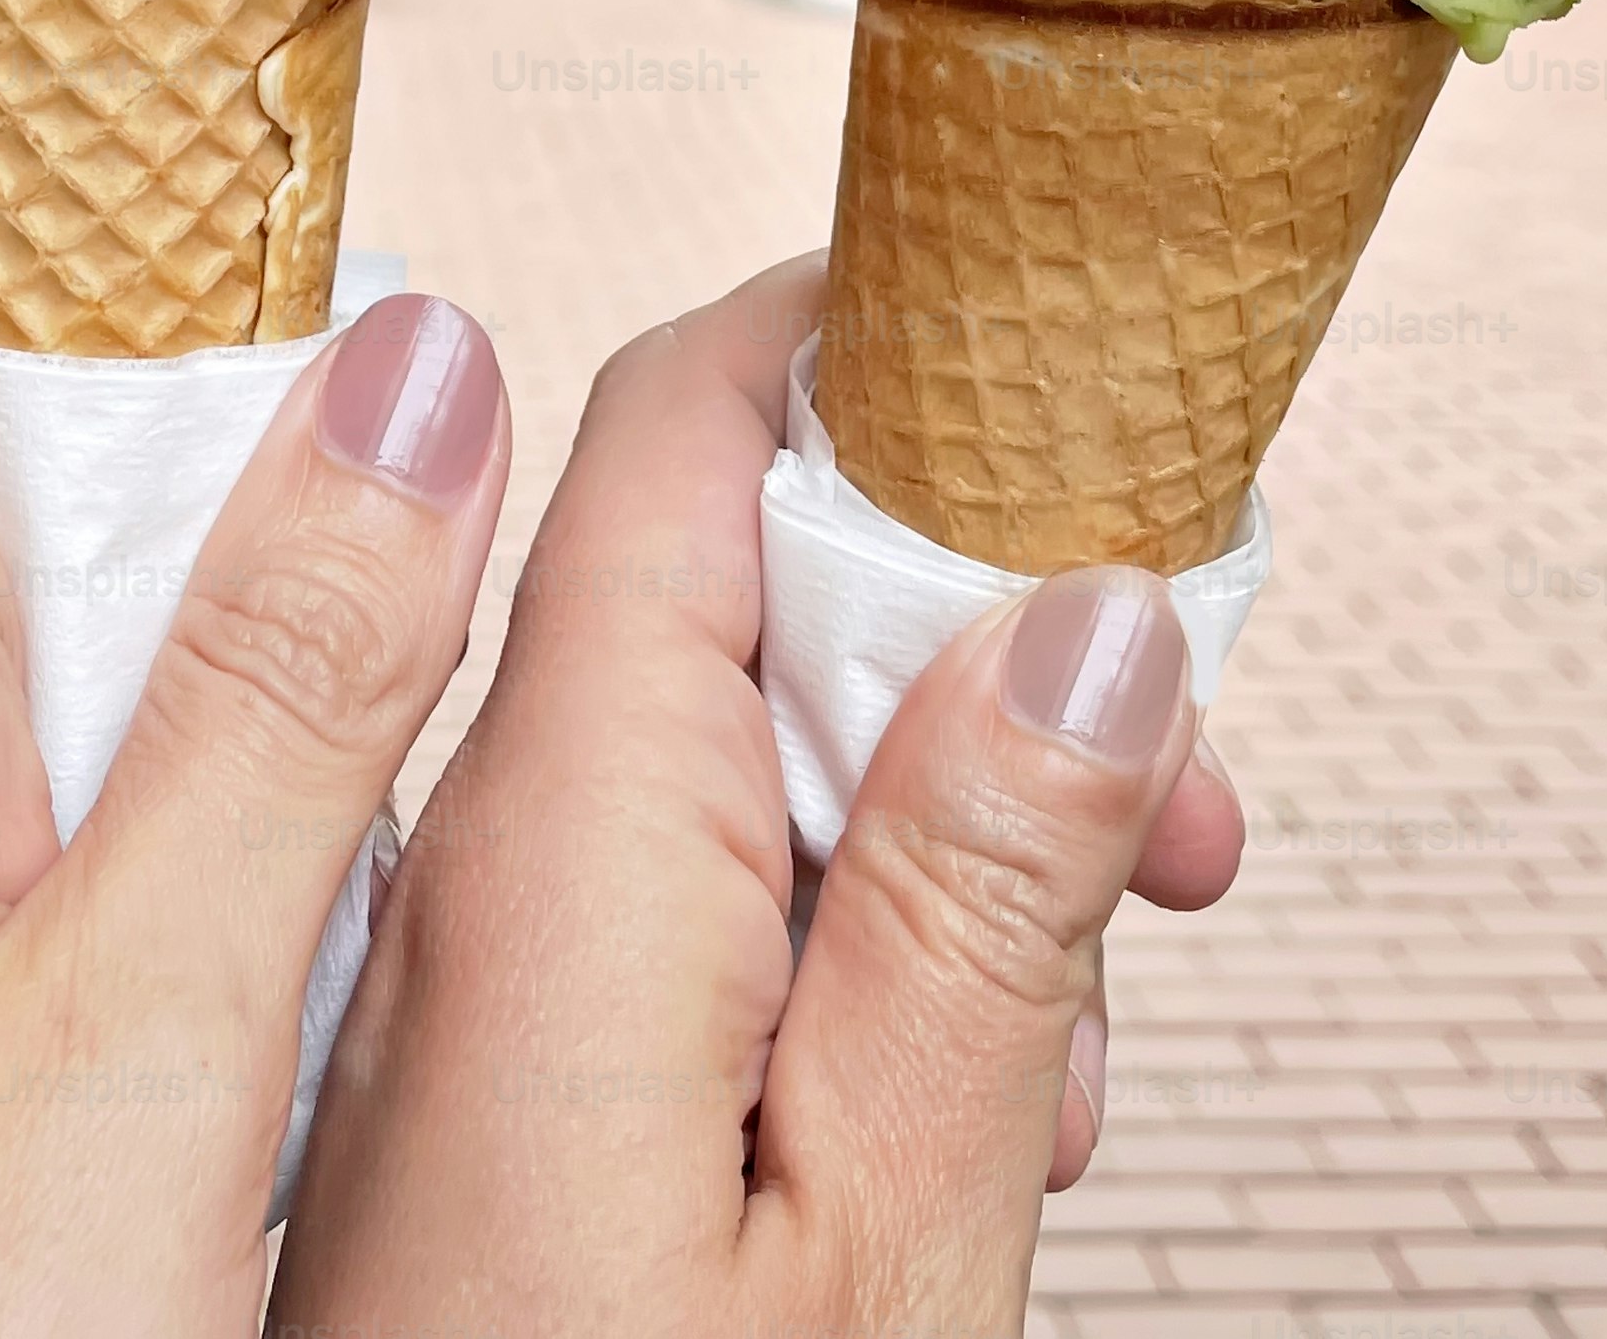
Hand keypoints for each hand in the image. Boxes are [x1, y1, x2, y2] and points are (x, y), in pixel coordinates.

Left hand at [0, 258, 513, 1338]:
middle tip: (370, 629)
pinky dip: (82, 878)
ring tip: (304, 831)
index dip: (62, 258)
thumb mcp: (142, 1039)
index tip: (286, 308)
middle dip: (171, 522)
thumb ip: (284, 687)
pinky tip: (191, 1005)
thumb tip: (405, 378)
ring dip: (149, 719)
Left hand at [274, 255, 1243, 1334]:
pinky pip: (643, 915)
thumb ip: (959, 897)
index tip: (1090, 408)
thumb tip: (1075, 599)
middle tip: (1172, 819)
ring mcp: (434, 990)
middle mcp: (445, 883)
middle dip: (962, 649)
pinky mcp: (448, 1091)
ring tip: (1063, 1036)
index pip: (668, 429)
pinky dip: (820, 951)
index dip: (883, 359)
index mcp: (528, 858)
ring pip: (701, 761)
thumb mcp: (866, 1247)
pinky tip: (936, 1107)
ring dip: (920, 832)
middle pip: (705, 583)